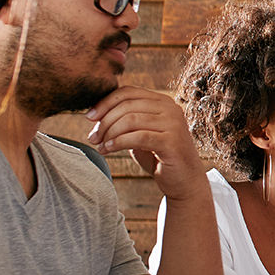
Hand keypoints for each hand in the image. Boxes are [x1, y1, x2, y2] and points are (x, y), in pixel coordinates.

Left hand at [85, 86, 206, 199]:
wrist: (184, 181)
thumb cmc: (159, 158)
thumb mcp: (140, 134)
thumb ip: (126, 121)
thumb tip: (96, 113)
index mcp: (163, 101)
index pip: (128, 92)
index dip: (105, 103)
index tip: (89, 117)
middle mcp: (171, 108)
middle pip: (127, 105)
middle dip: (105, 121)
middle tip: (93, 138)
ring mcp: (174, 124)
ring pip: (130, 120)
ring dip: (109, 133)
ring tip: (101, 146)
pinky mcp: (172, 141)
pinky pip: (137, 137)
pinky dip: (118, 142)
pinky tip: (108, 149)